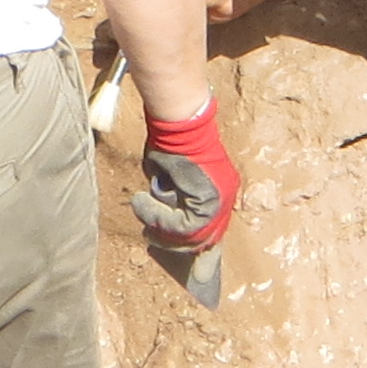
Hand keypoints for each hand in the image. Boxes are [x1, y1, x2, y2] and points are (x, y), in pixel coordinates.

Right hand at [135, 96, 237, 249]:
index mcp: (219, 190)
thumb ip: (171, 199)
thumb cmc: (170, 142)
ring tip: (142, 206)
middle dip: (173, 242)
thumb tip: (160, 218)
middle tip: (150, 236)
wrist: (178, 124)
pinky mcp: (209, 200)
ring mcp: (220, 199)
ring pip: (190, 234)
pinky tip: (142, 200)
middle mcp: (224, 196)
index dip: (186, 240)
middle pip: (202, 237)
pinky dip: (158, 217)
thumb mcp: (171, 177)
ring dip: (160, 226)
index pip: (208, 228)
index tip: (166, 243)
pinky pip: (183, 225)